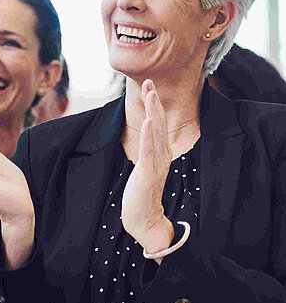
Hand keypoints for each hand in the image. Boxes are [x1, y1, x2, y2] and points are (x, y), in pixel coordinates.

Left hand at [120, 80, 174, 251]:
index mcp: (159, 154)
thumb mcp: (143, 168)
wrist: (144, 220)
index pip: (157, 125)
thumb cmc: (141, 194)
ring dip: (154, 113)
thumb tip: (143, 138)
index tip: (150, 86)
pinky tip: (149, 121)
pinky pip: (149, 152)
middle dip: (154, 102)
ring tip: (151, 94)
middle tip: (150, 82)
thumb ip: (146, 153)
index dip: (154, 105)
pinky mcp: (147, 174)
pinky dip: (149, 136)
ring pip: (156, 134)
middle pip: (159, 125)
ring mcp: (155, 165)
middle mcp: (161, 156)